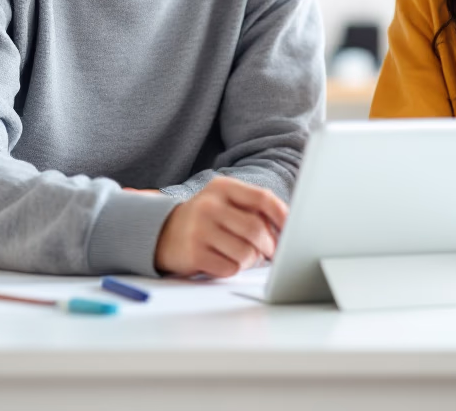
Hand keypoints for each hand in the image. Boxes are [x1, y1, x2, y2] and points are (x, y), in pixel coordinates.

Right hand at [154, 176, 286, 277]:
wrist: (162, 231)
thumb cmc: (206, 218)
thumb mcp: (225, 202)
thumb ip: (254, 209)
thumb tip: (288, 229)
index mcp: (222, 188)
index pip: (262, 198)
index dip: (282, 216)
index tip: (293, 229)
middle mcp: (209, 205)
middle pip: (256, 230)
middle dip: (268, 246)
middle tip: (268, 251)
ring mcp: (199, 230)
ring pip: (245, 252)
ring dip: (251, 259)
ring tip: (244, 256)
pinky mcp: (193, 254)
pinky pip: (229, 268)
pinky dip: (233, 269)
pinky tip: (224, 261)